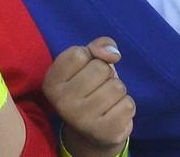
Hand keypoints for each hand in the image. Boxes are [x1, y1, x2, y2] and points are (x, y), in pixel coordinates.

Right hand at [44, 38, 131, 156]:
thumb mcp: (86, 63)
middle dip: (106, 75)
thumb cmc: (89, 89)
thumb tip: (114, 54)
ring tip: (106, 101)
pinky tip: (113, 113)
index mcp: (51, 82)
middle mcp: (61, 102)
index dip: (89, 58)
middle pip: (101, 68)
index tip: (82, 72)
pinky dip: (126, 105)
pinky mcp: (104, 132)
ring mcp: (82, 119)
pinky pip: (128, 105)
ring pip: (117, 86)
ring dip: (118, 91)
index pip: (80, 54)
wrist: (90, 132)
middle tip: (97, 88)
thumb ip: (97, 47)